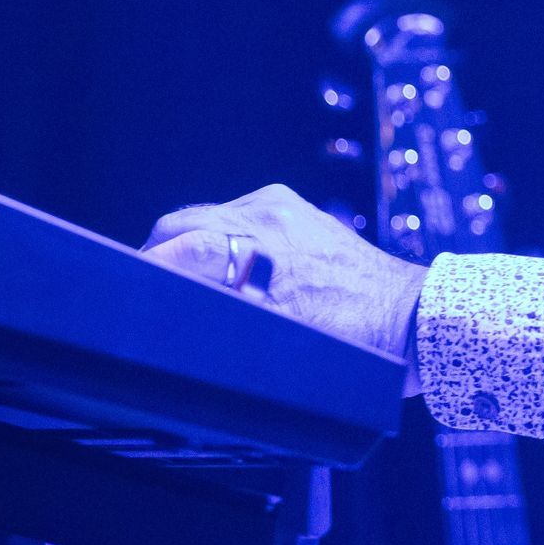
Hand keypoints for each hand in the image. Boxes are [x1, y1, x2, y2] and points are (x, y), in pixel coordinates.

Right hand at [143, 183, 424, 358]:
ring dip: (186, 249)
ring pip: (204, 219)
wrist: (415, 316)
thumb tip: (177, 313)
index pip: (178, 248)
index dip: (147, 274)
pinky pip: (235, 218)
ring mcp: (282, 206)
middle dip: (158, 260)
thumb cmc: (357, 338)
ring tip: (184, 291)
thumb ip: (223, 315)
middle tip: (149, 300)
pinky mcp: (294, 209)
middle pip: (180, 226)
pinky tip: (224, 274)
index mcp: (261, 241)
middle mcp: (267, 211)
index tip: (128, 298)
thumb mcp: (281, 338)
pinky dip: (217, 241)